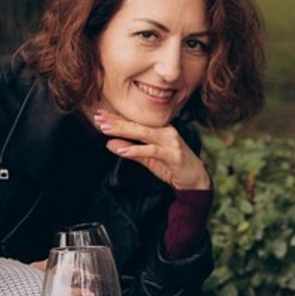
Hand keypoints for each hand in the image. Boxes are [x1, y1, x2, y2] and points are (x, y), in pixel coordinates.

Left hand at [93, 108, 210, 191]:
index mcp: (161, 129)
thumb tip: (110, 144)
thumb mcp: (149, 158)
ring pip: (144, 133)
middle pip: (138, 124)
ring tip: (106, 130)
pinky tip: (122, 151)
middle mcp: (166, 131)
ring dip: (124, 130)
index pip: (136, 121)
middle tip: (99, 118)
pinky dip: (136, 150)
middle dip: (117, 121)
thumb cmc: (173, 167)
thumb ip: (131, 151)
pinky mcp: (173, 155)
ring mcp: (171, 142)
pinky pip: (152, 150)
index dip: (118, 118)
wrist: (196, 180)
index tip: (100, 115)